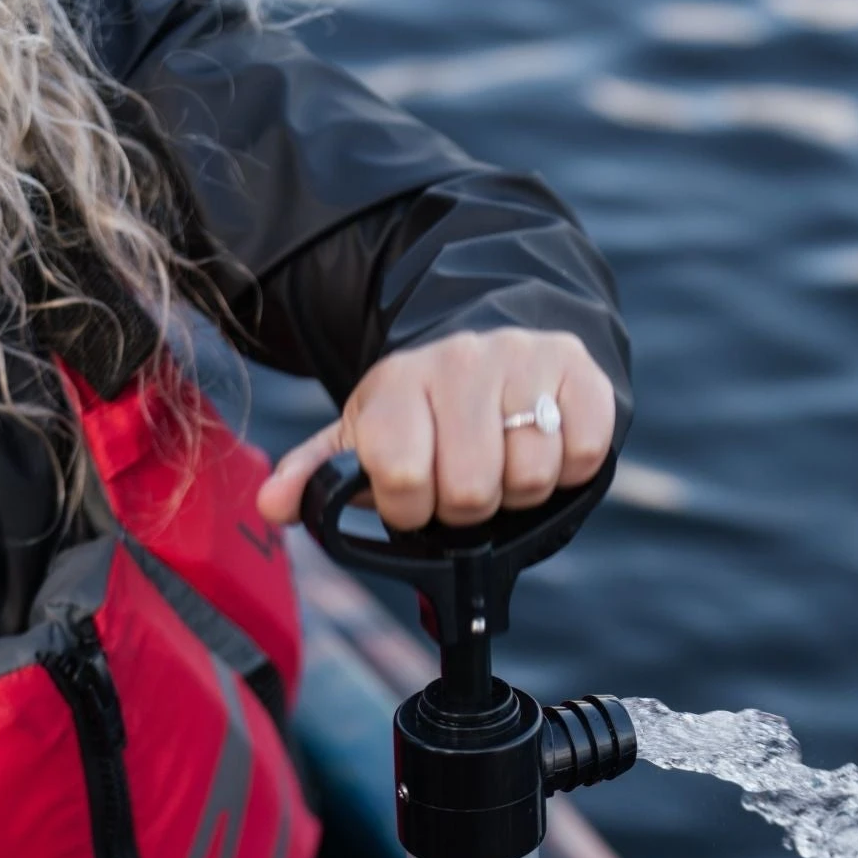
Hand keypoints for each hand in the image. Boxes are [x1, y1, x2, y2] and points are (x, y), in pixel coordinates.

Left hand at [256, 328, 615, 530]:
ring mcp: (525, 361)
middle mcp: (461, 361)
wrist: (493, 346)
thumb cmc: (423, 414)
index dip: (411, 511)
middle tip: (462, 484)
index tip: (414, 499)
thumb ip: (316, 476)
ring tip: (503, 464)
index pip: (403, 478)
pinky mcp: (582, 370)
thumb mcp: (364, 437)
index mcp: (398, 384)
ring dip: (520, 493)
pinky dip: (569, 471)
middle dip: (468, 508)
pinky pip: (585, 454)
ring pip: (532, 477)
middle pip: (472, 490)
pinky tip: (544, 447)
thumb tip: (273, 505)